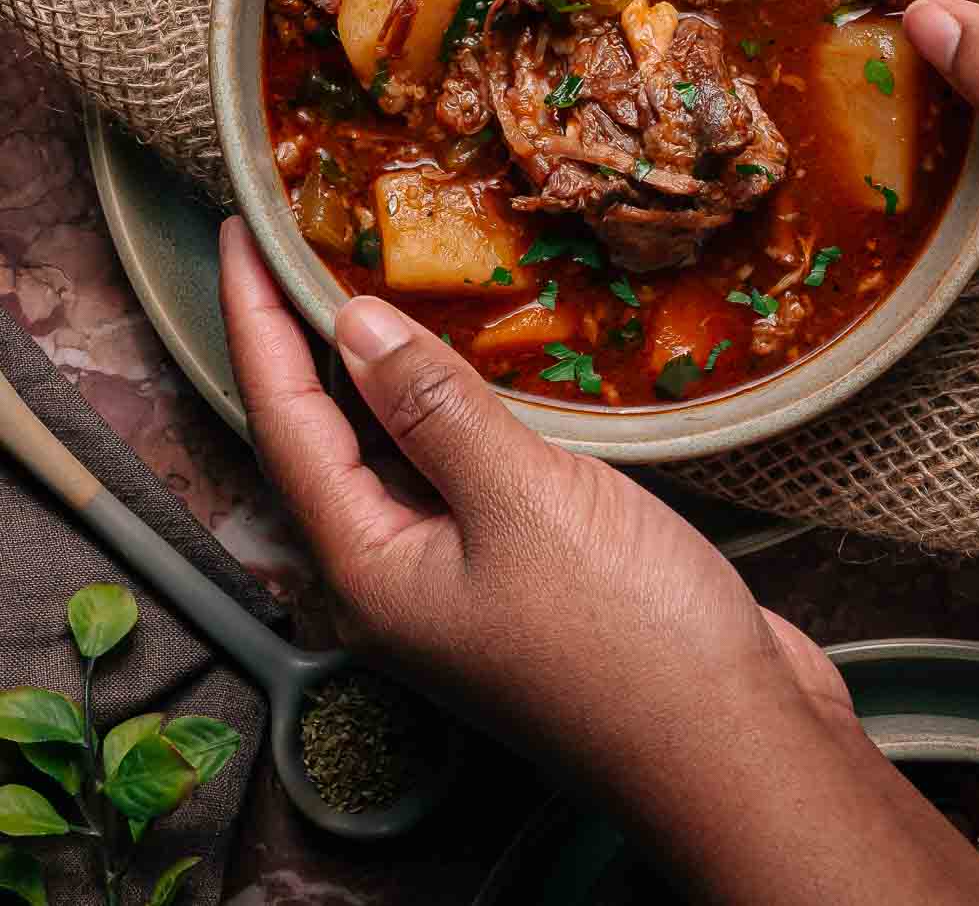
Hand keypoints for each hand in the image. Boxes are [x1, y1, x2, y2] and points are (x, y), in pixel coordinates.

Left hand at [219, 221, 978, 905]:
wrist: (734, 751)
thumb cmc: (628, 640)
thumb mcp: (524, 503)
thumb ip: (434, 409)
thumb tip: (351, 323)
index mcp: (366, 569)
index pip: (282, 419)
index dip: (256, 319)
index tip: (240, 231)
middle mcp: (393, 574)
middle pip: (322, 435)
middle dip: (301, 336)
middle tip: (294, 237)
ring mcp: (454, 574)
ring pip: (390, 448)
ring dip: (377, 365)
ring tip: (364, 272)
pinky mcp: (516, 566)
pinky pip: (455, 465)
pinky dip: (446, 403)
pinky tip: (464, 358)